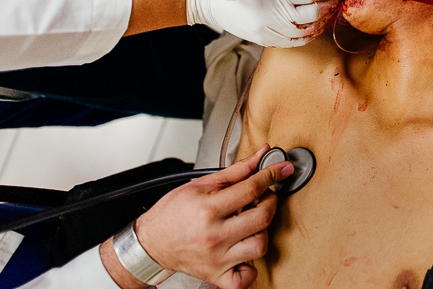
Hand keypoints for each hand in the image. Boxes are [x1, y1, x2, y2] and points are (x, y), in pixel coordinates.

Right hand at [136, 145, 292, 288]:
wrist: (150, 243)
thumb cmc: (172, 213)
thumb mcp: (200, 184)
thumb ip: (235, 171)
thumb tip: (261, 156)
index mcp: (208, 210)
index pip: (252, 189)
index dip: (272, 175)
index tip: (282, 168)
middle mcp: (214, 236)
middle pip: (262, 218)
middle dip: (270, 201)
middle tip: (263, 196)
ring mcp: (217, 259)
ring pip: (260, 246)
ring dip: (261, 231)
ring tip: (251, 222)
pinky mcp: (217, 275)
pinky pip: (245, 278)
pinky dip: (251, 267)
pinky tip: (244, 250)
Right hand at [187, 0, 343, 47]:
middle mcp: (274, 15)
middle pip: (313, 13)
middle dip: (330, 3)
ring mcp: (269, 31)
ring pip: (307, 31)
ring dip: (323, 20)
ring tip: (330, 8)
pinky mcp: (265, 40)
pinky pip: (295, 42)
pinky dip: (310, 34)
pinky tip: (317, 24)